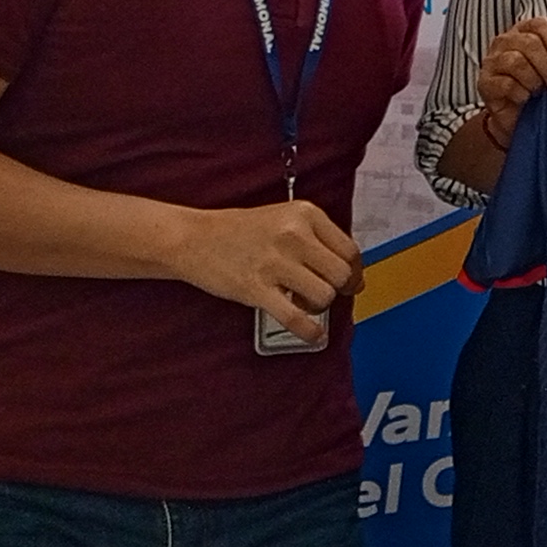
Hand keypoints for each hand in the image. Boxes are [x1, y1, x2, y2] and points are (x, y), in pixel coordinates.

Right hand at [172, 201, 363, 342]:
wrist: (192, 238)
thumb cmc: (238, 231)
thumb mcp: (285, 220)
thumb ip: (319, 242)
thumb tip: (354, 278)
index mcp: (304, 213)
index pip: (350, 250)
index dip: (354, 272)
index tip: (349, 282)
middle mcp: (293, 234)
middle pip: (342, 274)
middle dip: (337, 290)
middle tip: (323, 293)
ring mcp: (274, 262)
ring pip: (324, 296)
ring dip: (316, 306)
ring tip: (300, 301)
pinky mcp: (256, 288)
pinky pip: (296, 318)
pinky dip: (309, 331)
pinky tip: (311, 332)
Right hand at [475, 15, 546, 148]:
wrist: (518, 120)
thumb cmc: (541, 90)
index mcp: (525, 32)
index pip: (540, 25)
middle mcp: (506, 42)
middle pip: (529, 43)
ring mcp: (492, 61)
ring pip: (516, 62)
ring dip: (535, 80)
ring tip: (542, 93)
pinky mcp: (485, 83)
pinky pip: (505, 84)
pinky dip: (521, 93)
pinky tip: (527, 100)